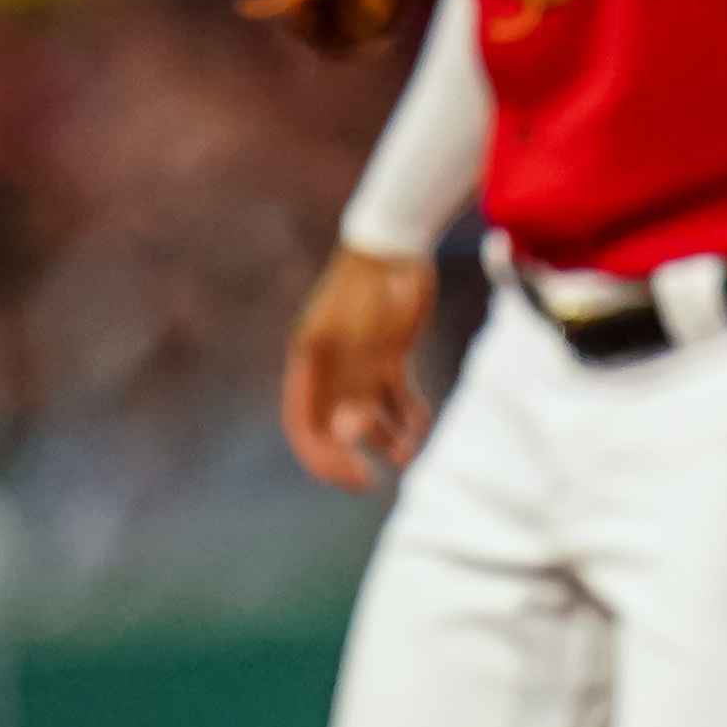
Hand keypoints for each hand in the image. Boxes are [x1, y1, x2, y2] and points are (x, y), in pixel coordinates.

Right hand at [281, 244, 436, 491]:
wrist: (398, 244)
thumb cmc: (372, 289)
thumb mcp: (364, 341)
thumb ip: (355, 387)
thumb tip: (347, 437)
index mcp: (310, 362)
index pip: (305, 423)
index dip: (322, 457)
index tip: (350, 480)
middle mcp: (330, 365)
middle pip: (334, 423)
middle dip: (352, 455)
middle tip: (372, 483)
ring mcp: (359, 358)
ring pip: (368, 411)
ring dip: (385, 436)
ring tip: (409, 451)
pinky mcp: (388, 350)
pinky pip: (392, 392)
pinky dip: (406, 411)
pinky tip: (421, 423)